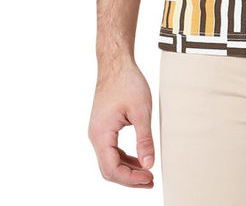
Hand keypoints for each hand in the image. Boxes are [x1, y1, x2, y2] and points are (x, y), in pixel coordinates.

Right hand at [88, 59, 155, 187]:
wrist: (116, 64)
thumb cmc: (127, 82)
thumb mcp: (141, 111)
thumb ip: (144, 139)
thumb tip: (149, 164)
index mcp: (101, 134)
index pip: (112, 169)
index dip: (130, 178)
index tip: (149, 177)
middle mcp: (95, 136)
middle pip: (109, 169)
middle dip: (129, 178)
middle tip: (150, 181)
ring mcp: (98, 132)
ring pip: (110, 161)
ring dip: (127, 169)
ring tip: (148, 173)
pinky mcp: (103, 127)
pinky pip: (111, 150)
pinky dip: (124, 158)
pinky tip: (139, 159)